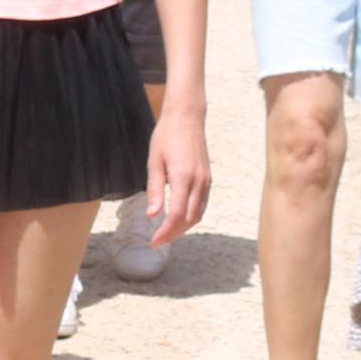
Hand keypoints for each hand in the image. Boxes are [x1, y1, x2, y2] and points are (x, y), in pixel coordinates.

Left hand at [139, 97, 210, 247]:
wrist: (187, 117)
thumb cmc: (166, 137)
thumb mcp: (154, 162)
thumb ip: (154, 190)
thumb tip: (152, 215)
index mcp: (183, 177)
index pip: (175, 215)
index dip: (164, 232)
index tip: (152, 242)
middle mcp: (198, 182)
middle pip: (188, 219)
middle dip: (173, 234)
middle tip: (157, 242)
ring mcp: (206, 181)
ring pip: (198, 214)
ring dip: (183, 228)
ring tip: (167, 234)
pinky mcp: (208, 179)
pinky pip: (202, 205)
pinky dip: (191, 217)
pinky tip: (179, 220)